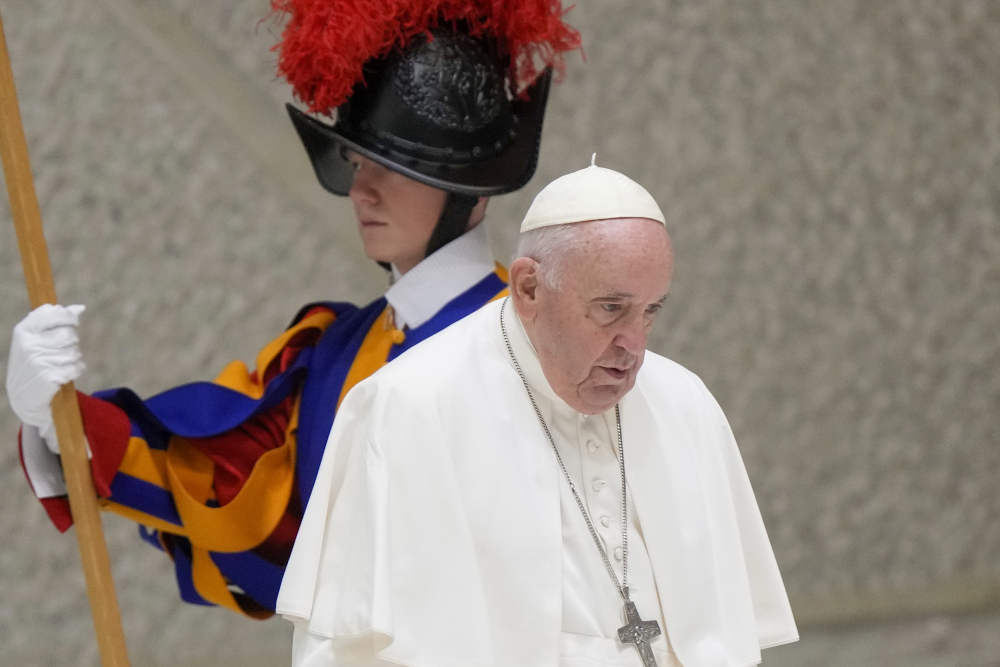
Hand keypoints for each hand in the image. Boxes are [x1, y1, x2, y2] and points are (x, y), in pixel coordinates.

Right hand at [6, 304, 85, 453]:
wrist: (23, 395)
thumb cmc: (34, 360)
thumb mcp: (37, 338)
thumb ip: (56, 321)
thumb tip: (80, 308)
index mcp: (23, 331)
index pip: (51, 313)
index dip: (67, 316)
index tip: (73, 322)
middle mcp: (28, 345)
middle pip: (68, 334)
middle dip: (72, 342)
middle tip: (62, 350)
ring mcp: (38, 362)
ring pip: (74, 352)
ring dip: (74, 357)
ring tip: (60, 363)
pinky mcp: (49, 377)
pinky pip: (77, 367)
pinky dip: (76, 370)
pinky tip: (64, 374)